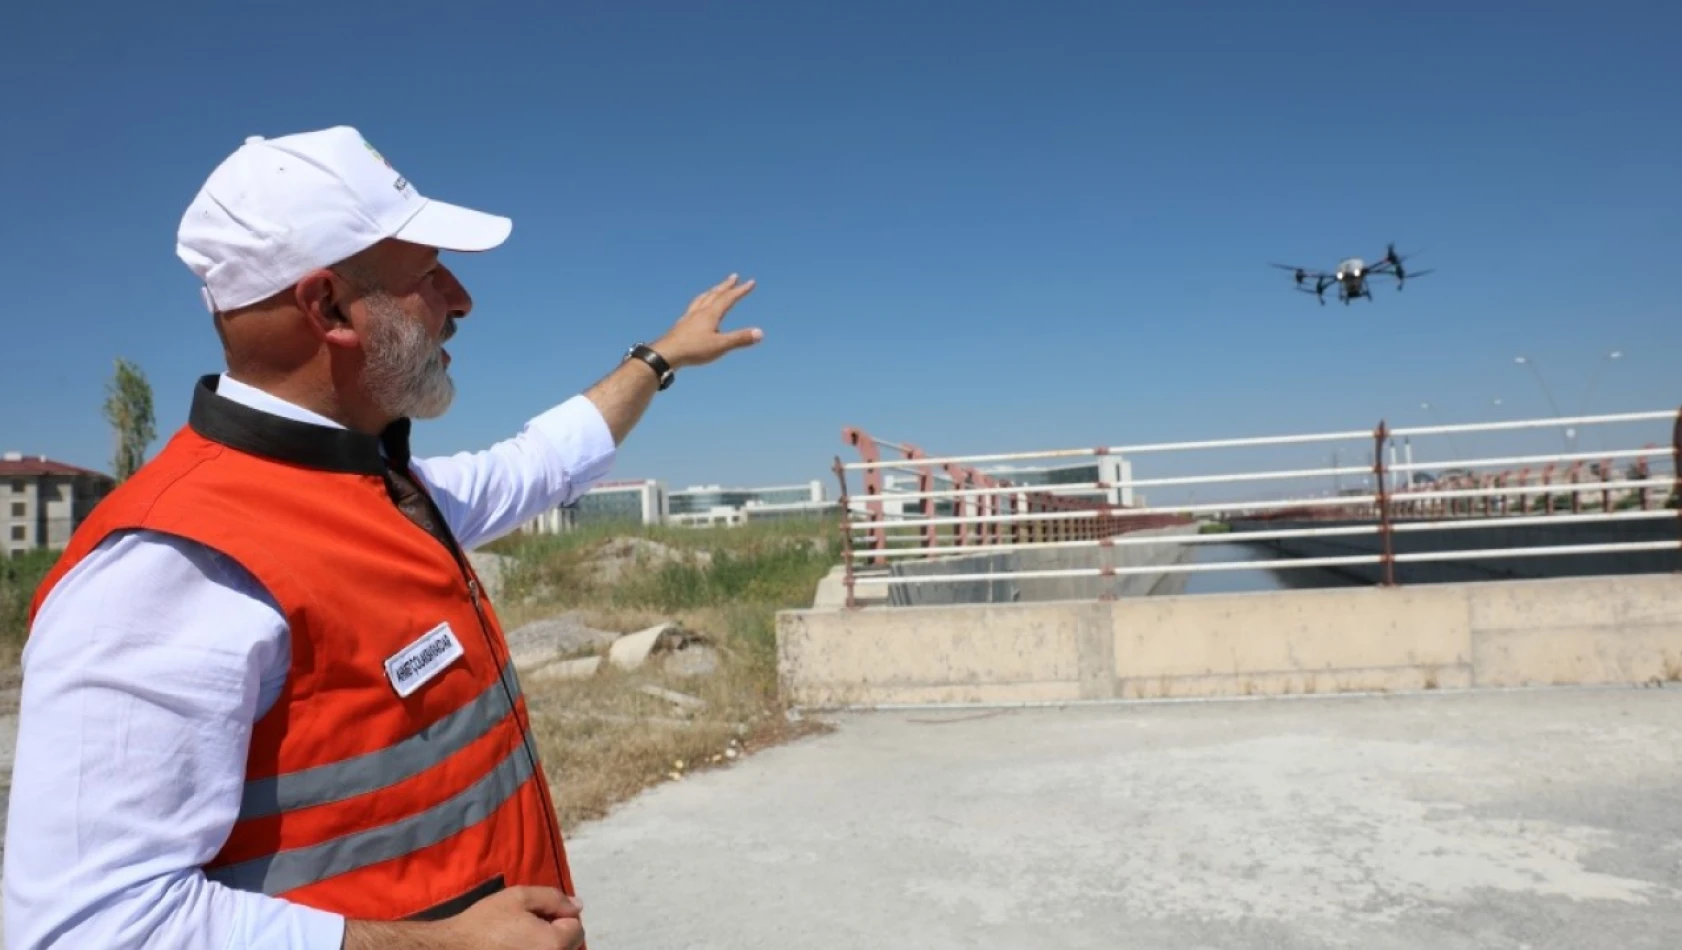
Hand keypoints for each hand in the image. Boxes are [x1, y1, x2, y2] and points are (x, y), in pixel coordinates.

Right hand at [434, 886, 584, 949]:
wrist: (452, 949)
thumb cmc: (485, 922)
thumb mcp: (519, 897)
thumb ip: (553, 899)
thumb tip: (578, 906)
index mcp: (554, 944)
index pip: (576, 927)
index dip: (558, 916)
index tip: (536, 915)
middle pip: (567, 945)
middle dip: (553, 933)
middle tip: (524, 927)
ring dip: (542, 946)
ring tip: (516, 940)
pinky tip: (511, 949)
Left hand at [650, 274, 762, 368]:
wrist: (666, 354)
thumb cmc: (693, 350)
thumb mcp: (720, 346)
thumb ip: (740, 339)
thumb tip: (760, 333)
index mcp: (710, 314)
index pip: (728, 298)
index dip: (741, 290)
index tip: (751, 282)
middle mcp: (700, 312)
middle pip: (714, 294)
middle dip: (726, 285)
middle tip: (734, 277)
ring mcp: (689, 317)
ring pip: (702, 299)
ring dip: (712, 292)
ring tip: (715, 289)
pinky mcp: (682, 325)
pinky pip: (693, 308)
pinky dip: (699, 303)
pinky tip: (697, 309)